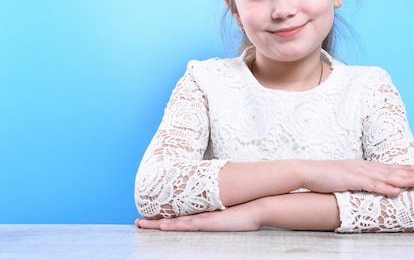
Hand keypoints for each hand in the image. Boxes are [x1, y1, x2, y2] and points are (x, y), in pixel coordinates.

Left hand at [135, 202, 261, 231]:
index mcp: (204, 215)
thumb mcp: (231, 216)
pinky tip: (162, 227)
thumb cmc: (247, 212)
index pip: (179, 218)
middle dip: (153, 221)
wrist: (258, 205)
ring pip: (174, 222)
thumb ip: (223, 216)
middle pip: (172, 219)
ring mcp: (202, 218)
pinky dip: (172, 225)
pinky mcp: (207, 222)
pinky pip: (185, 224)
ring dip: (156, 224)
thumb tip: (222, 216)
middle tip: (137, 223)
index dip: (164, 220)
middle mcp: (200, 215)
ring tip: (140, 225)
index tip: (151, 221)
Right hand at [303, 160, 413, 195]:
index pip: (384, 167)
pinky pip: (373, 185)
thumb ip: (353, 177)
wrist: (307, 171)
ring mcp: (358, 172)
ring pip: (385, 177)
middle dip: (407, 173)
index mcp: (360, 165)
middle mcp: (362, 166)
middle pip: (389, 170)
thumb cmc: (322, 175)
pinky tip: (397, 191)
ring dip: (403, 179)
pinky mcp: (353, 180)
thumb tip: (362, 182)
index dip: (400, 168)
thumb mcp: (342, 175)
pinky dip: (386, 187)